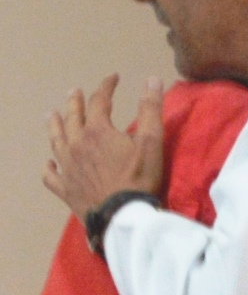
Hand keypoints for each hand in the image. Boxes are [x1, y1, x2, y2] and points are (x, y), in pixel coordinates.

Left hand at [43, 74, 164, 219]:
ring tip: (51, 115)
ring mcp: (68, 167)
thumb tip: (152, 79)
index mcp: (97, 130)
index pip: (100, 100)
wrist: (122, 215)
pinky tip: (49, 164)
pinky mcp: (65, 188)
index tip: (114, 78)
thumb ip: (151, 108)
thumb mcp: (152, 141)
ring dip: (55, 125)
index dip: (107, 86)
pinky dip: (49, 168)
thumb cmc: (139, 178)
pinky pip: (51, 176)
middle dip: (75, 102)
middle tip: (74, 92)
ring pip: (57, 140)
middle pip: (73, 117)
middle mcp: (77, 144)